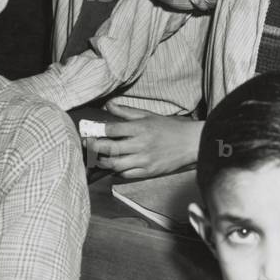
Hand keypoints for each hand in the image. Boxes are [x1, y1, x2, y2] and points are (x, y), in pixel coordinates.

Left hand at [84, 106, 201, 177]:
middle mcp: (141, 144)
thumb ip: (127, 112)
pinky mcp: (148, 172)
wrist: (190, 143)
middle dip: (95, 147)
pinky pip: (126, 174)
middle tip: (89, 145)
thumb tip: (109, 105)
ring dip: (103, 161)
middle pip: (110, 148)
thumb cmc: (170, 128)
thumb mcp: (149, 115)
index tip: (90, 131)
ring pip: (115, 164)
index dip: (97, 131)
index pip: (112, 129)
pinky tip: (115, 167)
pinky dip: (117, 171)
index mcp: (141, 127)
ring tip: (99, 158)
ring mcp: (144, 160)